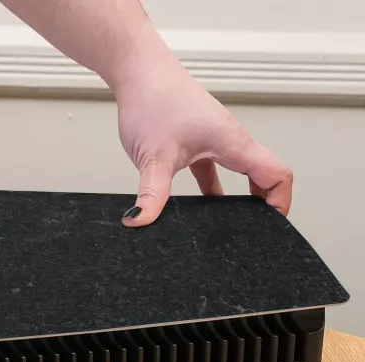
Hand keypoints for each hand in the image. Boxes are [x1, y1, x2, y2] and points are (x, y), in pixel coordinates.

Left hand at [115, 29, 292, 226]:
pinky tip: (194, 207)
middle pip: (263, 175)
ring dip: (237, 198)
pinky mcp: (195, 141)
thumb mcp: (154, 157)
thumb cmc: (154, 100)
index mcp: (233, 143)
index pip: (277, 174)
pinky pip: (213, 169)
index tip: (273, 226)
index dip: (281, 202)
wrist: (138, 71)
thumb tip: (141, 220)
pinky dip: (210, 188)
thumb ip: (151, 194)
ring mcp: (213, 140)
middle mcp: (229, 140)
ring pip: (237, 172)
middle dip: (264, 204)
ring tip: (226, 225)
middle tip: (255, 231)